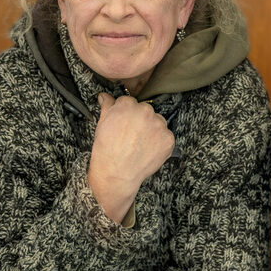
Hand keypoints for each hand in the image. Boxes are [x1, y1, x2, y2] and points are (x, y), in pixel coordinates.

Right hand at [88, 93, 174, 223]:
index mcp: (128, 104)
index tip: (123, 125)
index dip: (126, 115)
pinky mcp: (168, 139)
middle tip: (131, 136)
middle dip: (140, 121)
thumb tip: (105, 96)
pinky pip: (166, 137)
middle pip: (145, 111)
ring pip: (157, 122)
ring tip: (140, 145)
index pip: (130, 102)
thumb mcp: (102, 124)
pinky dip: (160, 143)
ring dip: (152, 130)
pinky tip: (148, 151)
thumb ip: (107, 106)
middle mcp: (145, 111)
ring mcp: (159, 125)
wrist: (116, 173)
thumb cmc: (106, 150)